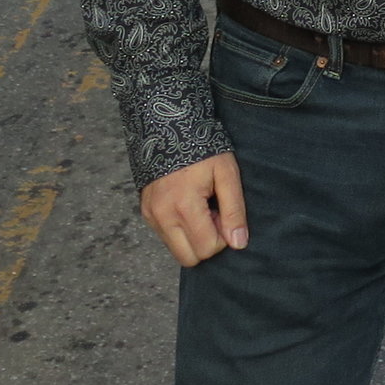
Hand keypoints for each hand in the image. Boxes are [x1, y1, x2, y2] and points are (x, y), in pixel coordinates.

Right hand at [140, 151, 248, 266]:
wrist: (169, 126)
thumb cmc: (203, 148)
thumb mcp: (226, 174)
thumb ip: (234, 210)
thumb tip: (238, 243)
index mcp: (183, 206)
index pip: (206, 248)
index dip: (222, 236)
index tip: (222, 212)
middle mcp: (162, 216)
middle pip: (189, 258)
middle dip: (206, 242)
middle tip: (212, 213)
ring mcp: (151, 215)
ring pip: (176, 250)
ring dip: (192, 237)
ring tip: (200, 208)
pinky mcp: (146, 213)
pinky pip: (166, 237)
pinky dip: (180, 230)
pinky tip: (187, 206)